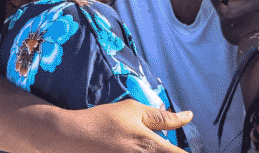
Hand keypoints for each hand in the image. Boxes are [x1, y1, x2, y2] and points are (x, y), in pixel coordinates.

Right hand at [40, 99, 192, 152]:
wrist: (70, 138)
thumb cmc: (103, 121)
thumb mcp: (134, 110)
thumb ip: (163, 116)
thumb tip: (188, 116)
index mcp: (150, 147)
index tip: (182, 147)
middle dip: (168, 151)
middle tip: (161, 145)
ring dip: (157, 152)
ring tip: (138, 144)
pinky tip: (131, 148)